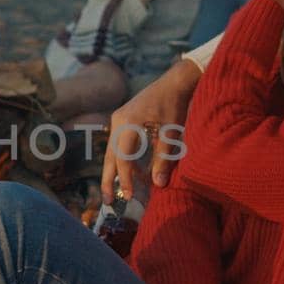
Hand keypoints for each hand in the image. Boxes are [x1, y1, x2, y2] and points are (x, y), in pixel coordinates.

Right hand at [100, 58, 202, 200]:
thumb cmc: (175, 105)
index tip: (130, 196)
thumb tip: (158, 185)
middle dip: (109, 180)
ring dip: (114, 171)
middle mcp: (118, 121)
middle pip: (110, 156)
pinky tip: (130, 173)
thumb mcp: (172, 133)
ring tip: (114, 192)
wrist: (175, 82)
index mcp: (129, 123)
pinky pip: (119, 144)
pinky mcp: (123, 120)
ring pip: (112, 151)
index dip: (125, 178)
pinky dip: (123, 160)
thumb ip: (164, 158)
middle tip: (108, 201)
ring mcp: (118, 119)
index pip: (123, 157)